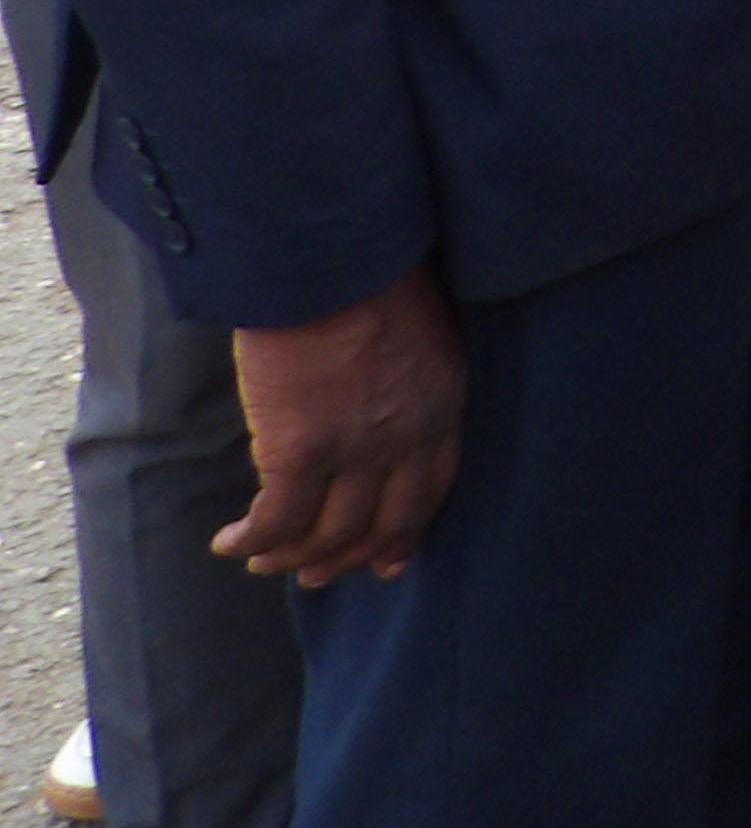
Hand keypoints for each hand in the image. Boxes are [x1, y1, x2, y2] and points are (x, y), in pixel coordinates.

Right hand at [219, 264, 463, 587]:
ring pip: (328, 531)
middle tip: (315, 574)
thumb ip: (405, 375)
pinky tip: (230, 543)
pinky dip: (253, 539)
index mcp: (443, 401)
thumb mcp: (417, 327)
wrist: (333, 253)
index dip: (407, 529)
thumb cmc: (368, 270)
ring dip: (292, 556)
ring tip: (263, 562)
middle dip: (347, 556)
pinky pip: (277, 519)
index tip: (388, 558)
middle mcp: (408, 434)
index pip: (434, 487)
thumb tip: (370, 401)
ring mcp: (356, 447)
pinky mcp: (300, 449)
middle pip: (383, 522)